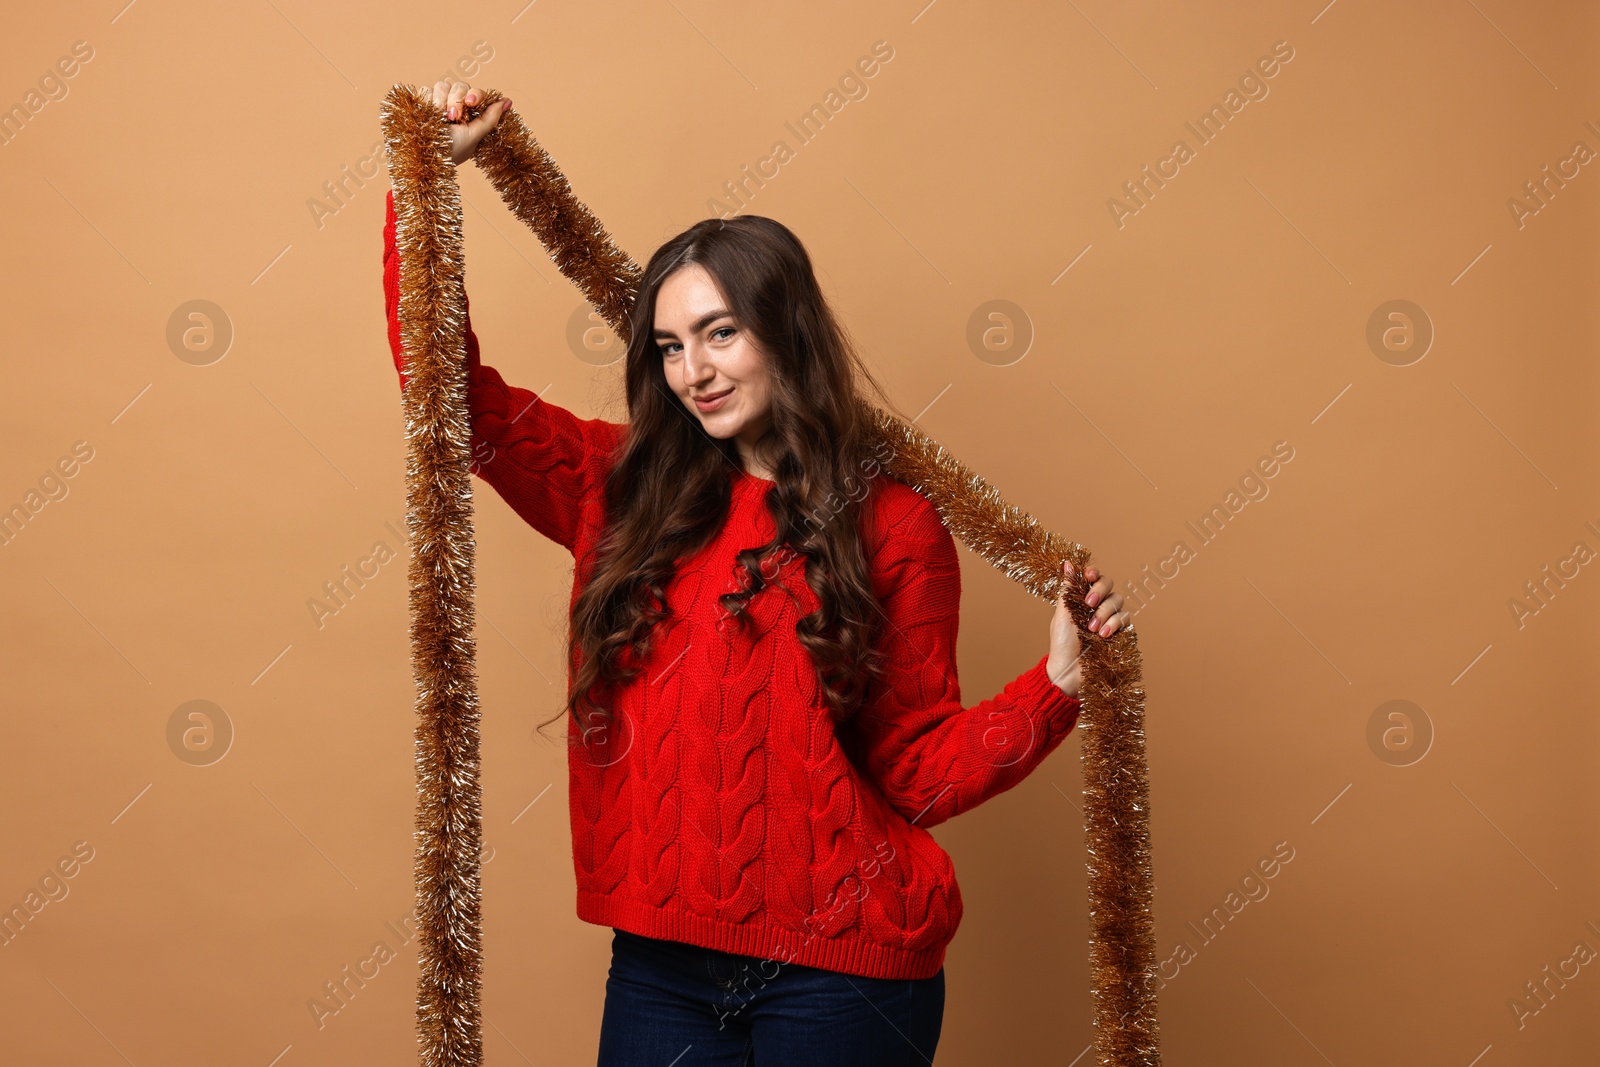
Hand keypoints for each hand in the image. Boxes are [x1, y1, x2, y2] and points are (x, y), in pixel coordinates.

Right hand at [428, 79, 510, 165]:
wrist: (425, 156)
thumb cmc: (452, 151)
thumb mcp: (474, 136)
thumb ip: (490, 118)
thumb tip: (507, 102)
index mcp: (470, 115)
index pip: (476, 93)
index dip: (475, 94)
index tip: (471, 102)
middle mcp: (455, 107)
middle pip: (460, 86)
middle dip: (457, 100)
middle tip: (453, 117)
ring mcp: (438, 104)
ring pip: (443, 85)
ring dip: (441, 101)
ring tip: (440, 118)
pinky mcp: (423, 103)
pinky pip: (426, 89)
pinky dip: (428, 99)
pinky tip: (429, 113)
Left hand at [1045, 559, 1127, 697]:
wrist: (1070, 671)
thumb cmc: (1062, 644)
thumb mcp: (1062, 614)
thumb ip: (1068, 590)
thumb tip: (1068, 564)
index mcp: (1081, 598)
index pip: (1093, 578)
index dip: (1093, 573)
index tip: (1089, 575)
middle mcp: (1097, 605)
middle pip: (1109, 584)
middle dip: (1100, 591)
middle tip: (1089, 603)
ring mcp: (1109, 618)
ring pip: (1118, 601)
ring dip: (1104, 612)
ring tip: (1092, 628)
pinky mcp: (1120, 631)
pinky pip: (1125, 618)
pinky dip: (1114, 624)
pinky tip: (1103, 635)